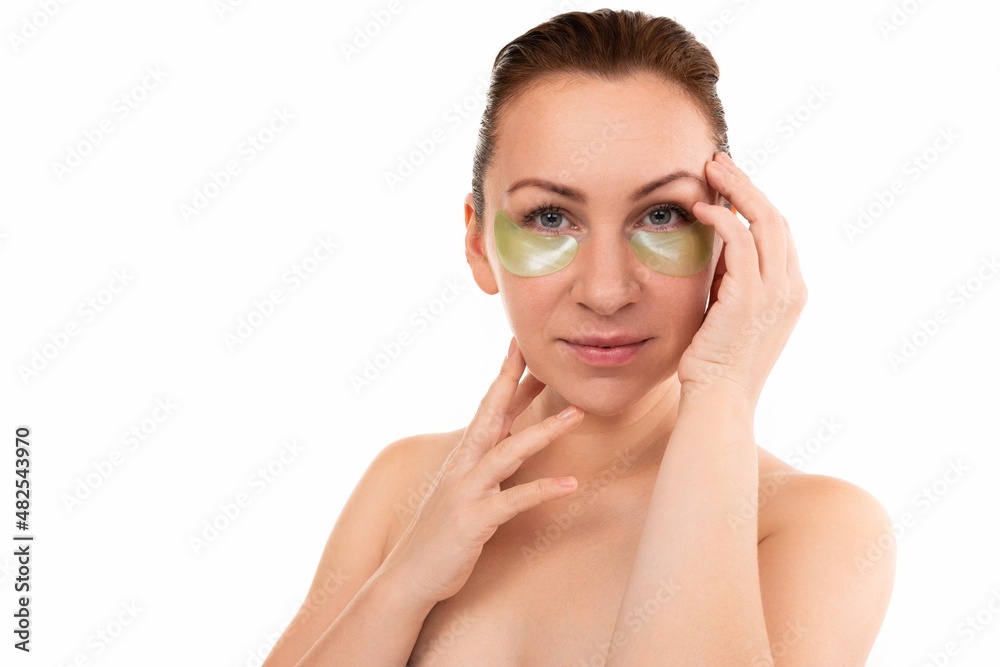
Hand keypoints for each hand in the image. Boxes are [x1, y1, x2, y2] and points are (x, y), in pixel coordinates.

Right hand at [379, 337, 582, 606]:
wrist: (408, 577)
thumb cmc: (442, 535)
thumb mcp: (465, 492)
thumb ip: (488, 467)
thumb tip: (511, 445)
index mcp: (463, 458)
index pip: (488, 409)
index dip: (506, 378)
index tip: (522, 348)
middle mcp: (462, 467)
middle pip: (491, 415)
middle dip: (515, 383)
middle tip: (541, 356)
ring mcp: (466, 492)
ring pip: (508, 452)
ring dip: (544, 431)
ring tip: (577, 415)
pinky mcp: (473, 521)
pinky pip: (513, 501)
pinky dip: (542, 490)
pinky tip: (570, 484)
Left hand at [678, 151, 807, 404]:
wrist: (719, 402)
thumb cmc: (715, 364)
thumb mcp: (730, 315)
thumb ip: (732, 283)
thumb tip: (716, 252)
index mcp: (789, 292)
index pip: (778, 233)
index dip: (755, 202)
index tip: (728, 182)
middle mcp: (790, 288)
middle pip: (776, 218)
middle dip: (747, 185)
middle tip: (718, 162)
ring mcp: (774, 292)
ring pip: (764, 221)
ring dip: (736, 190)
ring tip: (709, 171)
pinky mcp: (750, 297)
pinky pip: (741, 242)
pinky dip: (723, 219)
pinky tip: (702, 209)